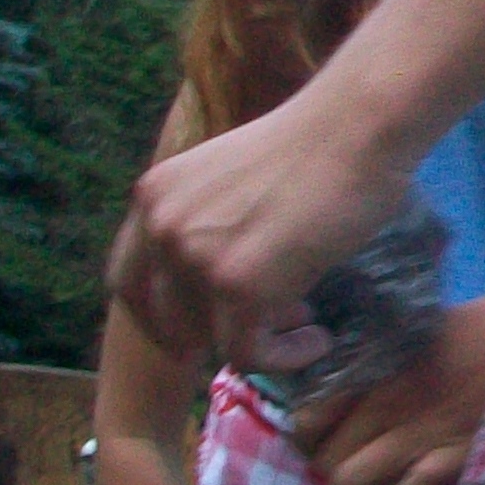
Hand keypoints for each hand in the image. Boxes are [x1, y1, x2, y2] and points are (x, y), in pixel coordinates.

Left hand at [107, 89, 410, 365]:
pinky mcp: (241, 287)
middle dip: (205, 339)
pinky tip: (319, 338)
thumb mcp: (228, 179)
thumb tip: (214, 284)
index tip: (196, 330)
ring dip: (257, 344)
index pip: (127, 281)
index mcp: (154, 196)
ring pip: (208, 342)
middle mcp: (163, 228)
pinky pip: (249, 354)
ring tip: (303, 324)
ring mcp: (197, 259)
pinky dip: (286, 358)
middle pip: (161, 320)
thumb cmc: (315, 143)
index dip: (159, 316)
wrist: (356, 127)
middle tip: (253, 336)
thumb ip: (204, 222)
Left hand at [292, 278, 484, 484]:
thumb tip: (342, 388)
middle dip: (325, 472)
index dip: (306, 437)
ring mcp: (414, 435)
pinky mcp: (449, 458)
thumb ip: (373, 361)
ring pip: (351, 481)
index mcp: (369, 371)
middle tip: (336, 474)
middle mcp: (382, 405)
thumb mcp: (409, 330)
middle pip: (326, 458)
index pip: (307, 418)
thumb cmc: (473, 327)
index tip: (315, 442)